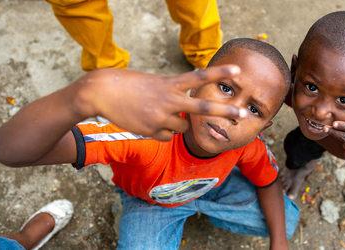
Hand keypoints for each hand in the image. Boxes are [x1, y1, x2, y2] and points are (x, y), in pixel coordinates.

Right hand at [78, 65, 244, 140]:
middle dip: (225, 112)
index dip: (219, 73)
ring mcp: (161, 117)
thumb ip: (173, 94)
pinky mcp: (152, 131)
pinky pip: (168, 136)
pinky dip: (163, 132)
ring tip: (157, 112)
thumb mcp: (155, 82)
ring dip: (177, 123)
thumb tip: (184, 115)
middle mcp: (169, 100)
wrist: (101, 93)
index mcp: (170, 84)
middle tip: (243, 115)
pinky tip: (148, 122)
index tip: (237, 71)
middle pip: (203, 108)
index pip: (199, 77)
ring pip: (183, 127)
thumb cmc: (128, 85)